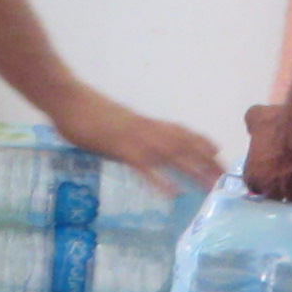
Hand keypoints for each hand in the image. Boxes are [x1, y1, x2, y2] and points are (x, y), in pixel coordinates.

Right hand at [44, 84, 221, 194]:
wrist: (67, 98)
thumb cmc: (84, 111)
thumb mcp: (112, 123)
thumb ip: (125, 134)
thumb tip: (131, 146)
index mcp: (144, 123)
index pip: (180, 132)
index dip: (200, 141)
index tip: (218, 152)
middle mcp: (146, 129)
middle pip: (184, 146)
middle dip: (206, 162)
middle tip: (224, 179)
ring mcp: (135, 138)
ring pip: (172, 155)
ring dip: (193, 172)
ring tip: (209, 187)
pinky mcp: (120, 148)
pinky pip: (144, 167)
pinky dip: (159, 180)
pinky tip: (172, 193)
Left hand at [243, 99, 291, 204]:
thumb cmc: (281, 123)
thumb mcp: (257, 117)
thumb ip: (251, 126)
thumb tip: (253, 128)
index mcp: (254, 177)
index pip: (256, 186)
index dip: (266, 177)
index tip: (275, 169)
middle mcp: (271, 191)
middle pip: (275, 196)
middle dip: (282, 187)